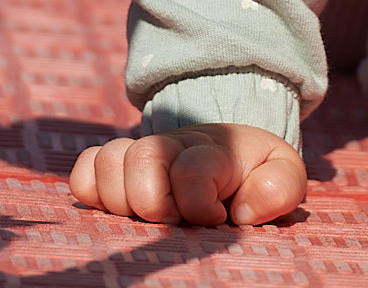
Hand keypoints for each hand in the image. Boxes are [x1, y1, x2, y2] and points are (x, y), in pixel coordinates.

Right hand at [69, 123, 305, 225]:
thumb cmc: (256, 173)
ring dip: (124, 199)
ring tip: (150, 217)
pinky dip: (91, 191)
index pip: (192, 169)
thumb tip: (241, 209)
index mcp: (214, 149)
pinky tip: (120, 211)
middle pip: (142, 159)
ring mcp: (139, 155)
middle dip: (155, 202)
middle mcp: (171, 146)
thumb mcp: (283, 175)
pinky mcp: (115, 171)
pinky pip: (84, 173)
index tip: (217, 219)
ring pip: (108, 162)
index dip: (199, 205)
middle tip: (176, 221)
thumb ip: (278, 187)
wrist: (231, 153)